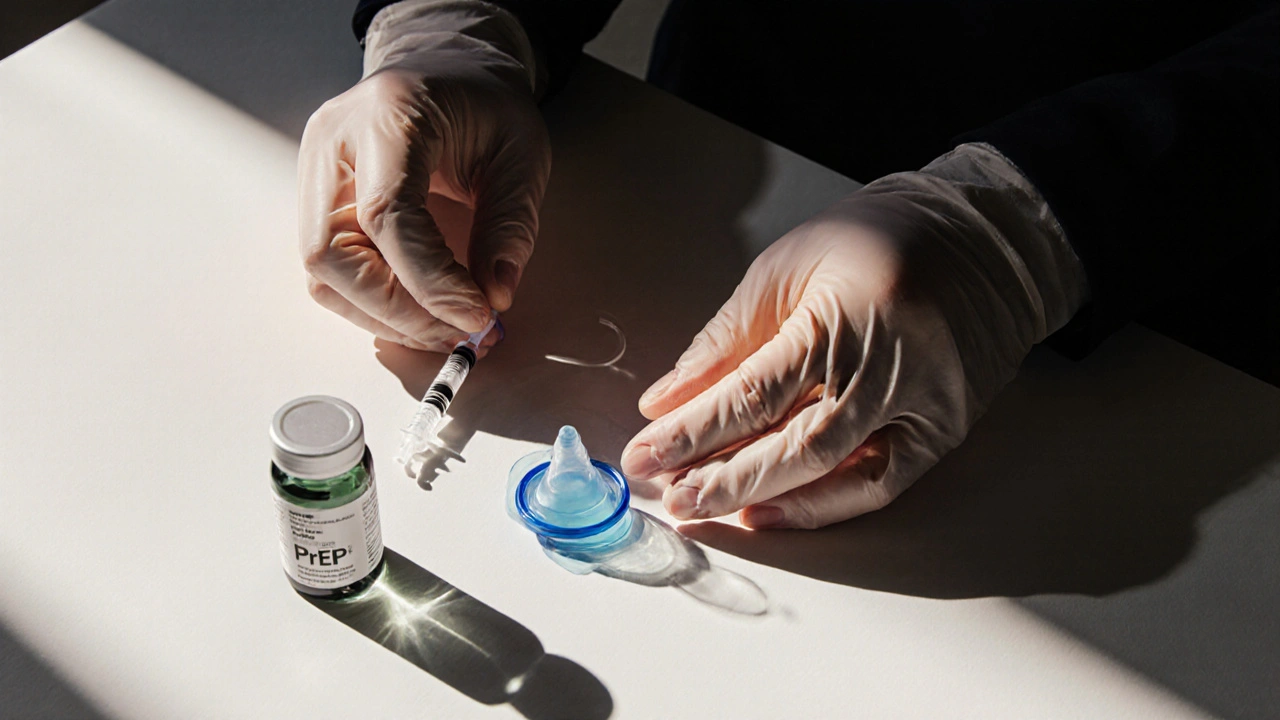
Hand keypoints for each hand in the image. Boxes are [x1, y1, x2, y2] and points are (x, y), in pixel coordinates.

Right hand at [297, 0, 549, 350]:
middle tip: (459, 333)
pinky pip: (331, 271)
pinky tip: (421, 311)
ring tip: (445, 328)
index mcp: (387, 114)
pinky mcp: (317, 200)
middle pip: (331, 254)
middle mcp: (334, 142)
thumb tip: (495, 296)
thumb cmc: (484, 105)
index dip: (431, 281)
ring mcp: (315, 171)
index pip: (387, 214)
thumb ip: (511, 224)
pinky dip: (375, 304)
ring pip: (322, 273)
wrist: (447, 72)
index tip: (478, 316)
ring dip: (385, 316)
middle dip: (398, 310)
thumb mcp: (522, 153)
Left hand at [622, 145, 1086, 528]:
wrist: (987, 239)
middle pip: (793, 445)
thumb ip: (727, 339)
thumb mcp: (788, 266)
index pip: (753, 393)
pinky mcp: (944, 428)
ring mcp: (925, 404)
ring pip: (833, 472)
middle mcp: (892, 367)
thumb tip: (668, 399)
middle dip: (721, 478)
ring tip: (706, 509)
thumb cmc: (881, 237)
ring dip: (763, 497)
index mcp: (846, 315)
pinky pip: (881, 484)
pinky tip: (771, 511)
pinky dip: (823, 505)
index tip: (644, 453)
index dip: (692, 432)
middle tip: (669, 496)